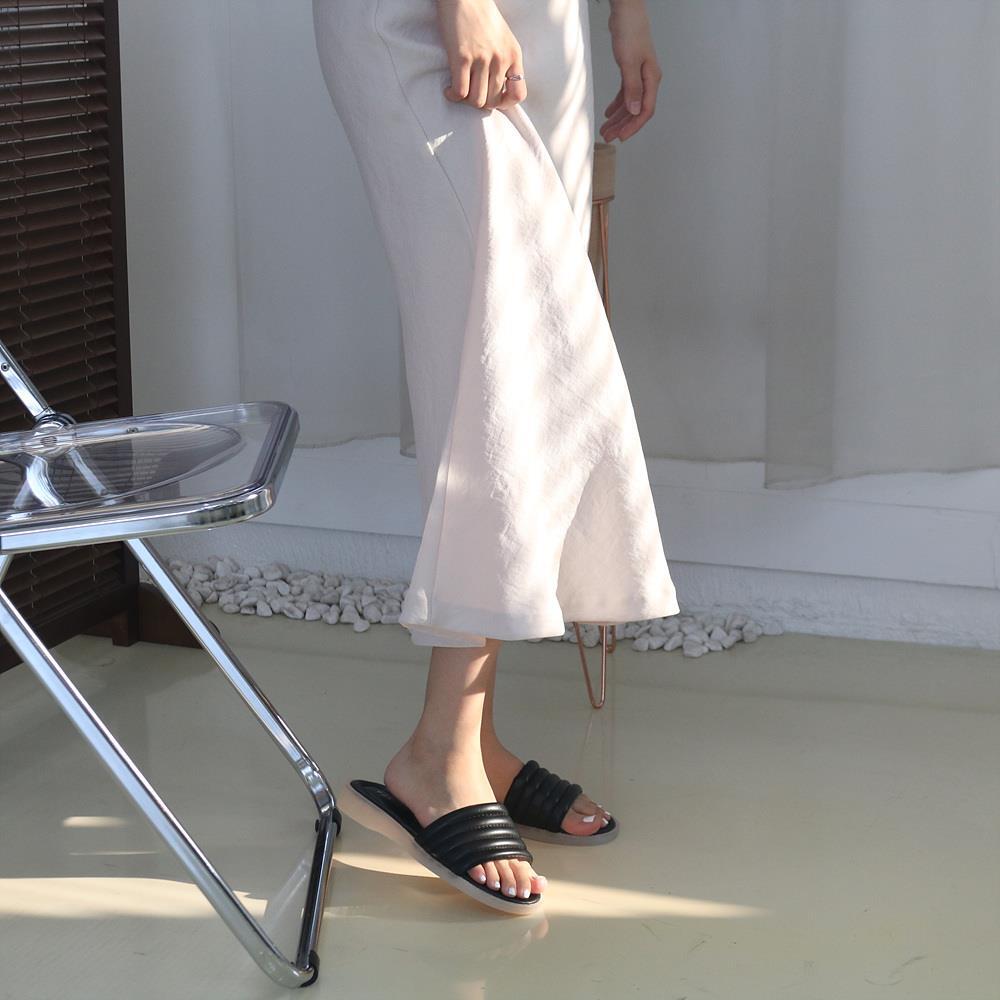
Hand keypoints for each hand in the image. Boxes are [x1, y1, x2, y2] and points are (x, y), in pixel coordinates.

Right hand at [435, 0, 526, 110]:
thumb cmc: (481, 16)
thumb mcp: (503, 38)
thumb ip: (504, 60)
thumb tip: (498, 88)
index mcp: (513, 55)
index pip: (518, 94)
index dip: (506, 103)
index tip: (494, 99)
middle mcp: (500, 59)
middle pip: (493, 101)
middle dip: (481, 102)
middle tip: (471, 93)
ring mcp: (482, 59)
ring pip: (477, 101)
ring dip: (466, 101)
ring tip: (460, 91)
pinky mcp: (462, 57)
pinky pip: (460, 92)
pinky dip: (453, 96)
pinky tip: (449, 90)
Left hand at [599, 0, 661, 141]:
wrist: (626, 11)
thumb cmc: (631, 31)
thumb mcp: (629, 63)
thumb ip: (632, 88)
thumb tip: (635, 111)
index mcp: (651, 79)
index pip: (645, 110)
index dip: (633, 126)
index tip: (621, 137)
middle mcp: (647, 80)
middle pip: (636, 110)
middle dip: (623, 125)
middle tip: (608, 137)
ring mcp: (639, 75)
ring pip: (630, 103)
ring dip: (618, 117)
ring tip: (605, 129)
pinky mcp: (630, 70)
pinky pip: (625, 93)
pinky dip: (617, 104)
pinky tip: (608, 113)